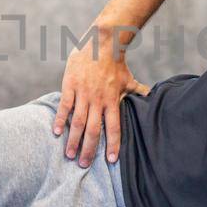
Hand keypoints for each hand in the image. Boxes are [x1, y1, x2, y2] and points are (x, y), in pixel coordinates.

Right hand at [54, 26, 149, 166]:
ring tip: (69, 155)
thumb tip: (151, 97)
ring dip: (73, 140)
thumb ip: (137, 90)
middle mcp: (98, 100)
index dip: (112, 145)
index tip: (110, 161)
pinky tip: (56, 133)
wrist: (102, 41)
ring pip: (77, 122)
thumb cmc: (115, 61)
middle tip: (83, 165)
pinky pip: (65, 106)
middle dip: (88, 150)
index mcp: (112, 100)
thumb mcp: (128, 78)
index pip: (113, 128)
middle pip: (92, 130)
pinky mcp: (70, 85)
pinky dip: (60, 120)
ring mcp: (83, 93)